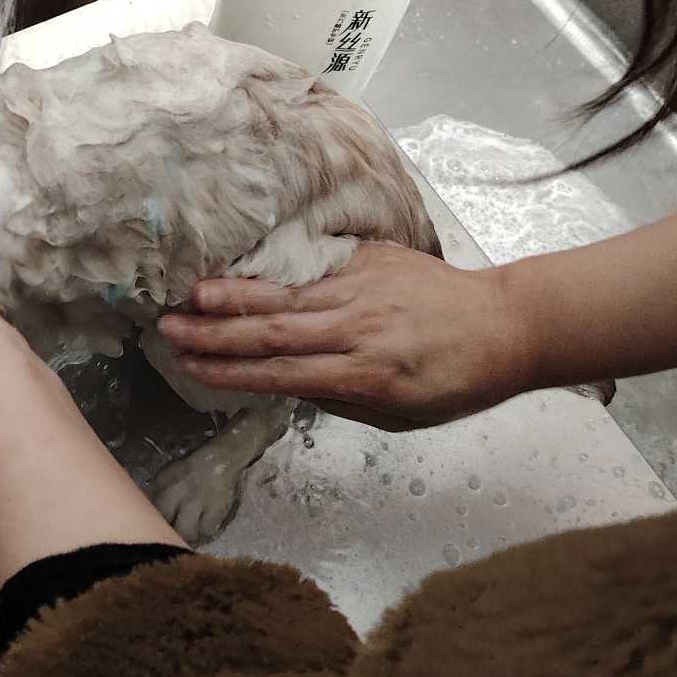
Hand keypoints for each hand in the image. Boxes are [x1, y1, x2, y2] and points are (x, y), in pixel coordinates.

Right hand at [156, 243, 528, 431]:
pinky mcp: (372, 261)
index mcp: (367, 376)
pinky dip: (275, 271)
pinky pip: (314, 269)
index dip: (232, 374)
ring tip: (192, 296)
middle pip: (273, 332)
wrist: (507, 326)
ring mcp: (364, 290)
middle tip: (169, 331)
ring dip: (235, 297)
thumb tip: (289, 383)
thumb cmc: (459, 381)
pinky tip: (244, 268)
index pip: (283, 375)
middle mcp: (359, 330)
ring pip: (288, 295)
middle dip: (216, 334)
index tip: (192, 371)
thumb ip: (342, 400)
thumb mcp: (402, 415)